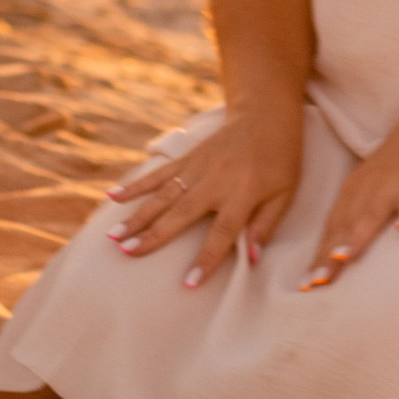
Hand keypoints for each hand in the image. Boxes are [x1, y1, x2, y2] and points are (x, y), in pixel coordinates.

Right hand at [108, 101, 301, 287]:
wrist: (266, 115)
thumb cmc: (280, 160)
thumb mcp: (285, 193)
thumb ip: (266, 224)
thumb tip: (253, 258)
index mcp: (243, 193)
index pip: (223, 233)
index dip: (206, 259)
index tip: (188, 283)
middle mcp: (216, 180)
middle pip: (181, 213)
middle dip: (154, 235)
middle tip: (129, 254)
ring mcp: (197, 167)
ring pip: (163, 194)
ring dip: (138, 215)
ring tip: (115, 236)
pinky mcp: (187, 157)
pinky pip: (158, 173)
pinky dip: (135, 185)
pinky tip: (113, 196)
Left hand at [302, 106, 398, 289]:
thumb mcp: (372, 185)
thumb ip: (358, 213)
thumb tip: (342, 250)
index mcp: (353, 191)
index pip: (331, 229)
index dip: (318, 256)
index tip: (306, 286)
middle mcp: (366, 188)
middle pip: (344, 226)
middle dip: (328, 256)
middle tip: (315, 284)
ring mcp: (392, 185)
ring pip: (371, 214)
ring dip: (356, 237)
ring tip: (342, 259)